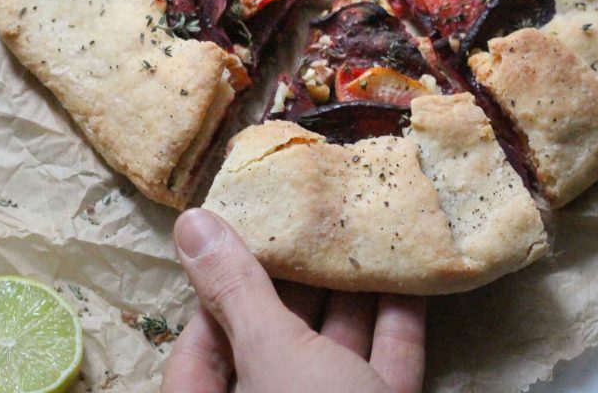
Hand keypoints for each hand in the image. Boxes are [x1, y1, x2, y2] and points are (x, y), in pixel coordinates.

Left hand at [161, 208, 426, 392]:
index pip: (198, 349)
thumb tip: (190, 223)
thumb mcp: (273, 355)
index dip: (219, 293)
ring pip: (331, 359)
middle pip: (269, 347)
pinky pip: (382, 373)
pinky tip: (407, 282)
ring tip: (360, 238)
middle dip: (294, 287)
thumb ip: (236, 289)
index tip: (246, 241)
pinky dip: (395, 330)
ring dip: (351, 300)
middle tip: (308, 226)